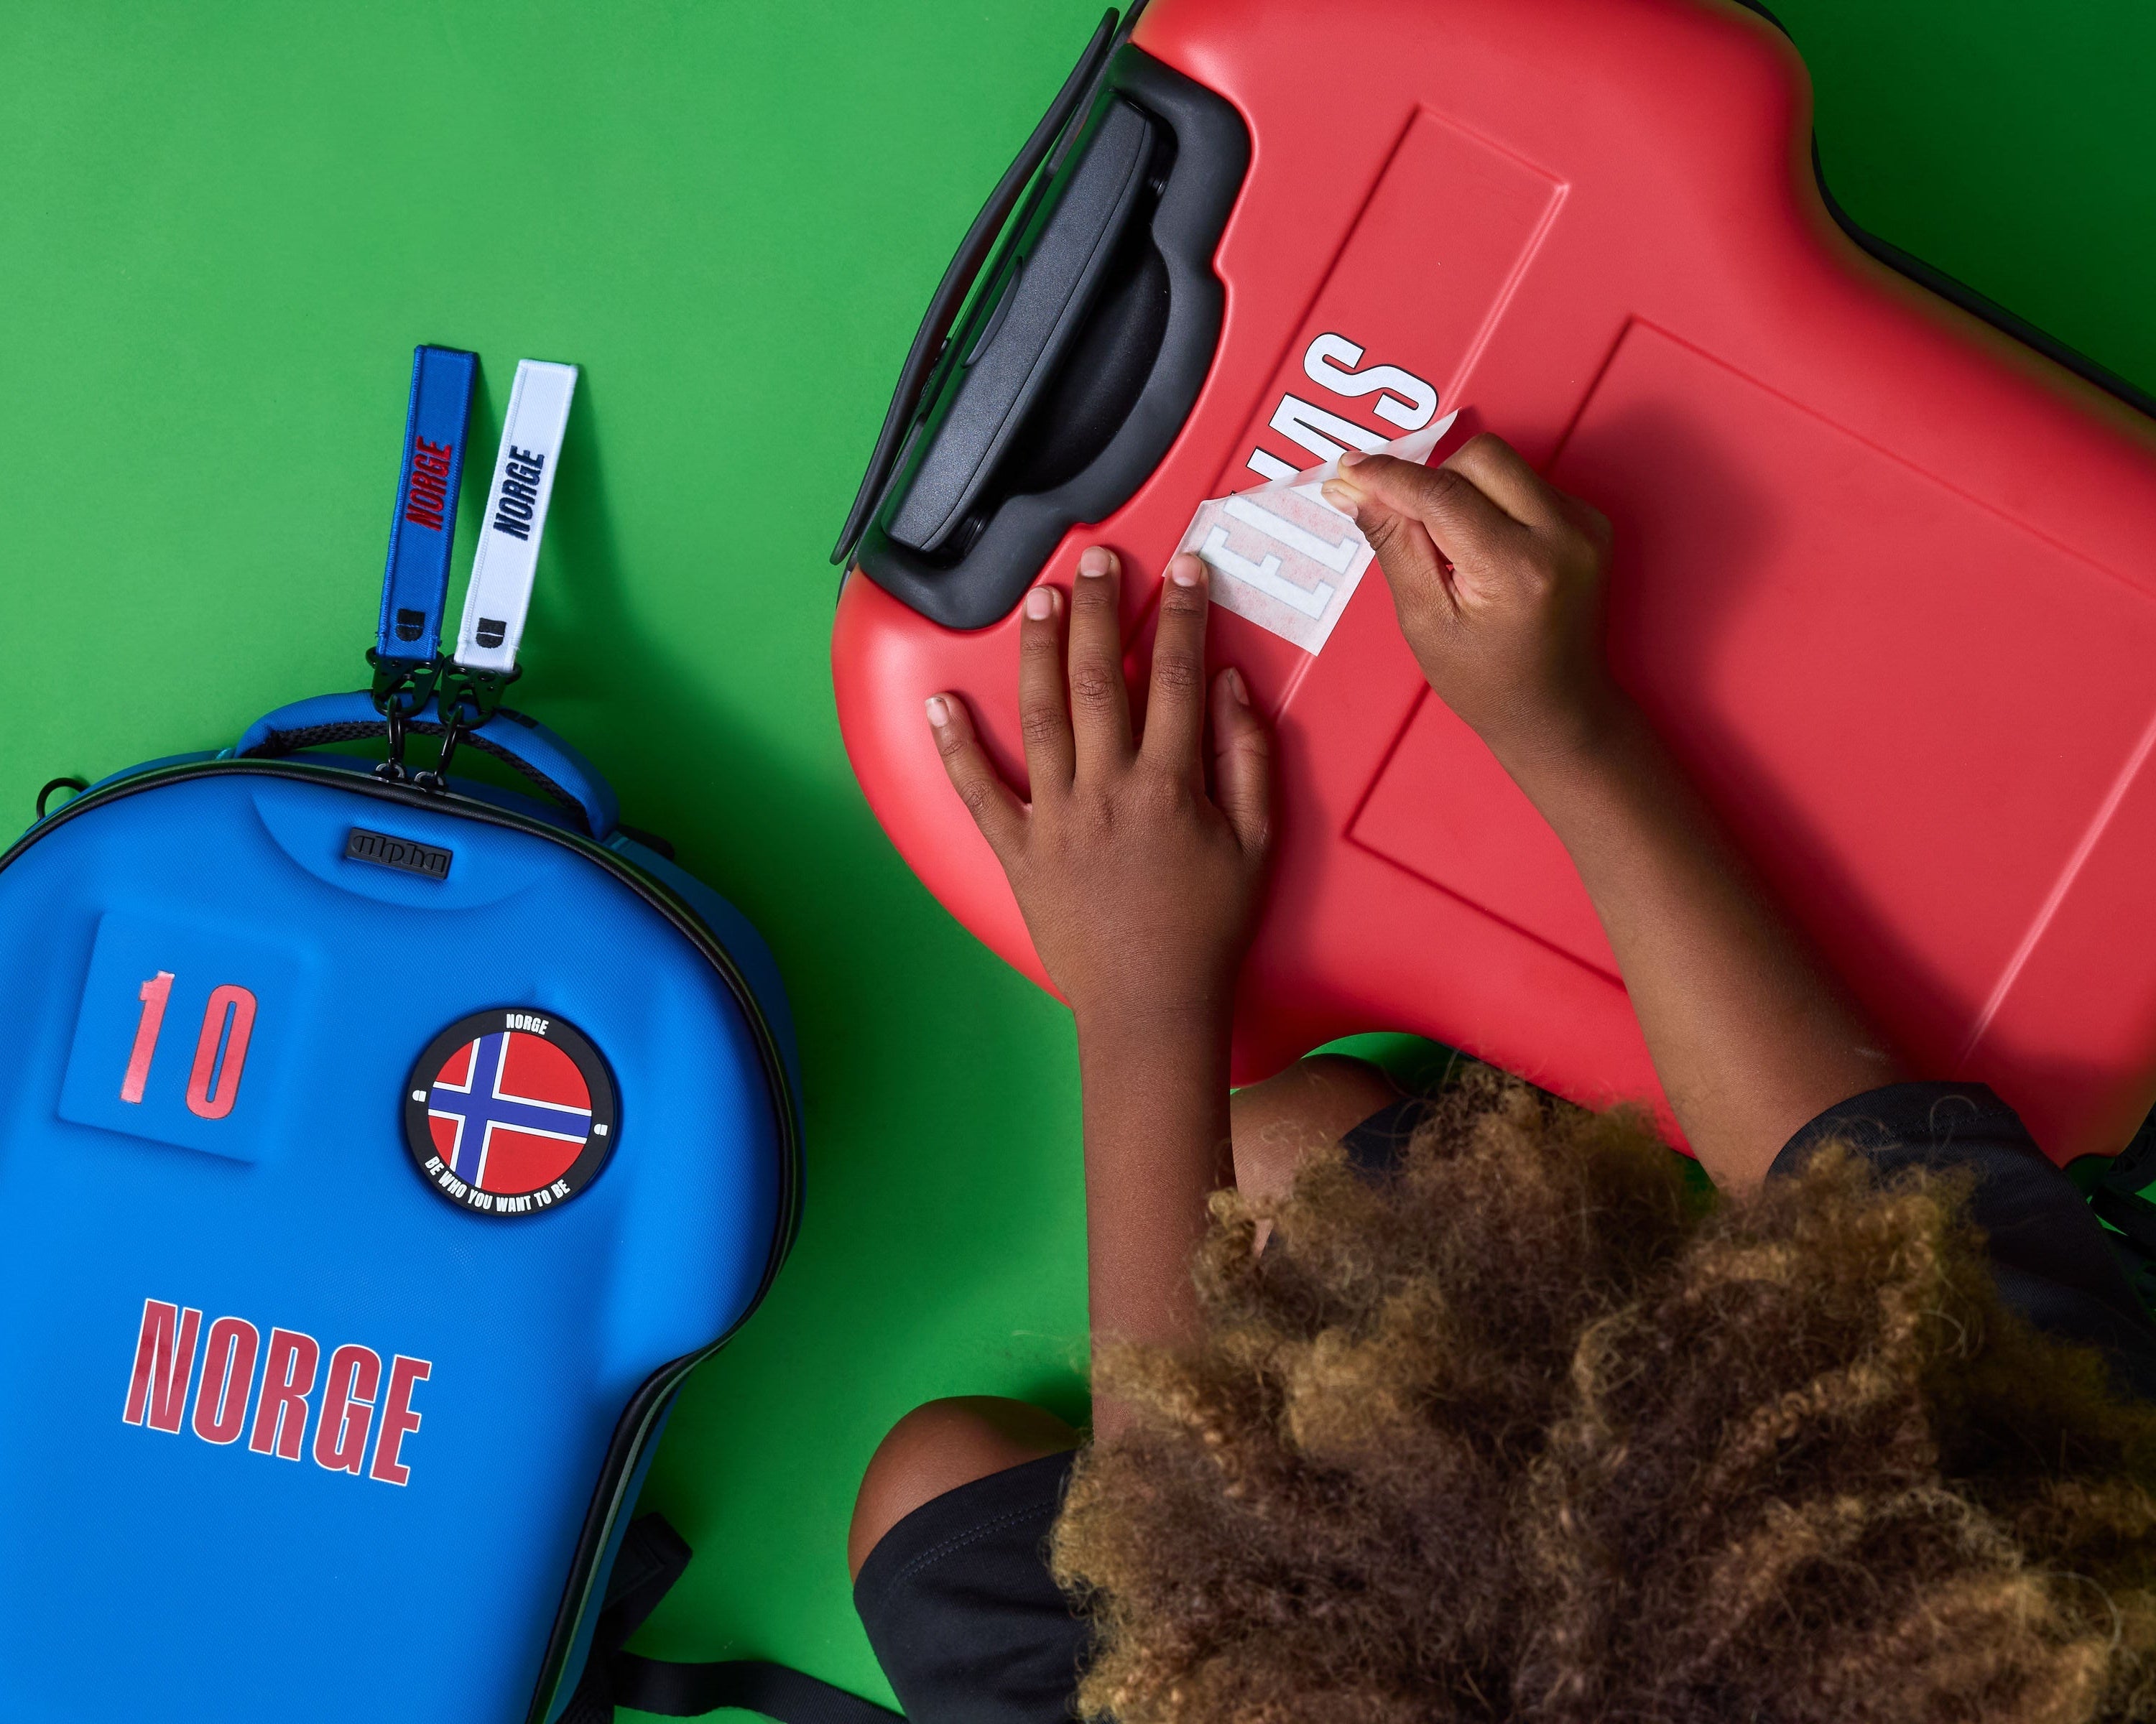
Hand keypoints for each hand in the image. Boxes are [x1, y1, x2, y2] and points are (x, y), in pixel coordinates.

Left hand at [926, 545, 1270, 1031]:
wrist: (1152, 1006)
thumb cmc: (1209, 929)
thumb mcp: (1256, 841)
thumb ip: (1246, 757)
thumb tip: (1229, 683)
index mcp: (1170, 783)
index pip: (1176, 675)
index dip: (1182, 613)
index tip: (1184, 569)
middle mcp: (1108, 789)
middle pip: (1099, 677)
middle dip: (1100, 608)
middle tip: (1096, 558)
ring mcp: (1057, 818)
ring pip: (1041, 715)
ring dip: (1037, 649)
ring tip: (1039, 598)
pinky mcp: (1020, 851)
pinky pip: (979, 792)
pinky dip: (954, 747)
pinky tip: (938, 702)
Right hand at [1322, 432, 1621, 766]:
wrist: (1558, 711)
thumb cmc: (1488, 682)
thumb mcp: (1425, 621)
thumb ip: (1393, 545)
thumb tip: (1353, 489)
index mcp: (1516, 570)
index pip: (1442, 494)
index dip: (1389, 476)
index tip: (1349, 469)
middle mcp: (1562, 537)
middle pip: (1480, 457)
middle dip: (1433, 479)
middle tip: (1407, 521)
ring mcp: (1585, 525)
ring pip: (1503, 464)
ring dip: (1463, 489)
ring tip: (1452, 547)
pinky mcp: (1591, 521)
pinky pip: (1525, 482)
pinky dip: (1492, 501)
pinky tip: (1484, 549)